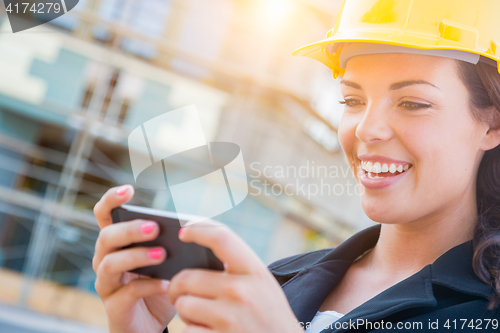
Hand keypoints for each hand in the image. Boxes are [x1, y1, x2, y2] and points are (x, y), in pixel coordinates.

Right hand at [92, 185, 175, 332]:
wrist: (151, 326)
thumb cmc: (160, 285)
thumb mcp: (169, 261)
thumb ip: (177, 244)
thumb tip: (203, 226)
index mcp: (117, 242)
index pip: (104, 215)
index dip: (111, 199)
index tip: (129, 190)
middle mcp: (105, 259)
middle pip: (107, 237)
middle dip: (130, 229)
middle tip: (155, 228)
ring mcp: (107, 283)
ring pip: (110, 263)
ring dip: (137, 256)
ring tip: (162, 254)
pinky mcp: (114, 307)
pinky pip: (127, 292)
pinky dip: (147, 286)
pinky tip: (166, 284)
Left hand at [167, 220, 303, 332]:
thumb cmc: (269, 317)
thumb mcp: (262, 285)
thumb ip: (238, 268)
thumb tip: (198, 248)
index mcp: (255, 272)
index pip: (222, 238)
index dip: (198, 230)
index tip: (183, 232)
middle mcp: (242, 291)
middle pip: (188, 277)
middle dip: (177, 287)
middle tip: (178, 293)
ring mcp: (229, 317)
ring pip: (183, 305)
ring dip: (185, 313)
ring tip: (201, 318)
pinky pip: (186, 330)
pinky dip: (191, 332)